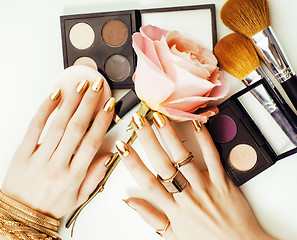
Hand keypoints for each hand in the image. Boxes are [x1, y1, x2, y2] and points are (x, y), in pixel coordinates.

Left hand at [2, 75, 114, 218]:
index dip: (102, 121)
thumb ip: (96, 176)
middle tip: (97, 87)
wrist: (21, 216)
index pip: (92, 142)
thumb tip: (111, 155)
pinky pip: (35, 127)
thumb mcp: (79, 197)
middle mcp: (57, 165)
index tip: (109, 106)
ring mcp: (39, 158)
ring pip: (57, 125)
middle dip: (89, 104)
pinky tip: (55, 96)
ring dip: (71, 102)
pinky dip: (45, 109)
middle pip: (76, 128)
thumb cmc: (51, 206)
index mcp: (74, 176)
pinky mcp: (22, 153)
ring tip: (80, 86)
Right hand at [117, 113, 275, 239]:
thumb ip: (151, 217)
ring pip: (184, 156)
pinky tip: (195, 124)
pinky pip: (212, 157)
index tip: (122, 147)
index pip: (147, 181)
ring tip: (160, 117)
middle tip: (139, 122)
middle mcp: (187, 195)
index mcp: (173, 209)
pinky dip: (204, 139)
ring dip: (170, 135)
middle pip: (162, 163)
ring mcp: (205, 186)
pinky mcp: (223, 181)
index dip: (132, 162)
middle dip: (148, 140)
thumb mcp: (173, 235)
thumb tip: (131, 201)